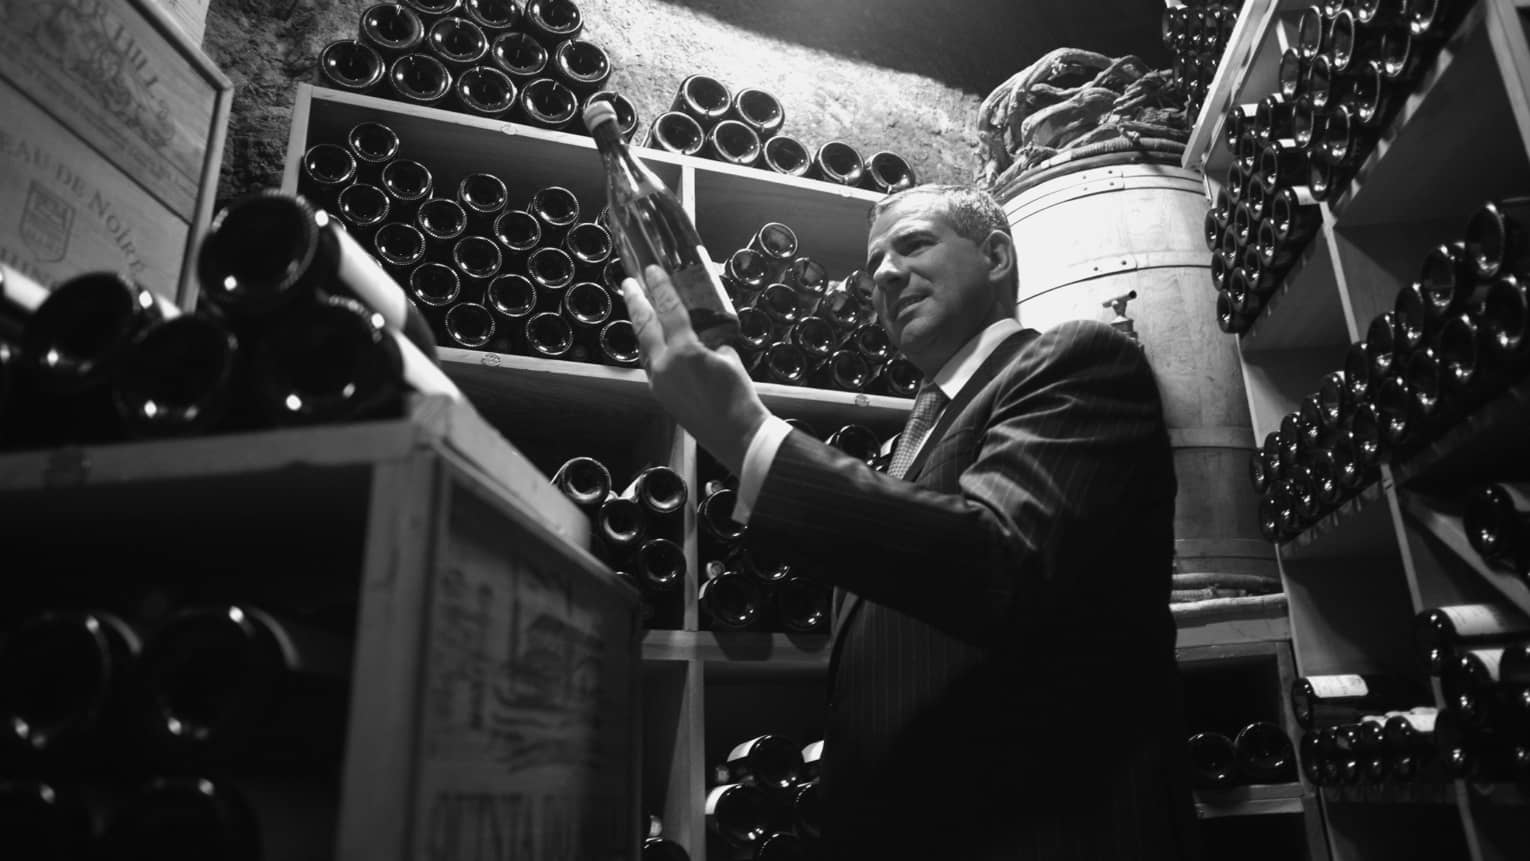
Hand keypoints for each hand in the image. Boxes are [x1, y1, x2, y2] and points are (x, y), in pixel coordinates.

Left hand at [620, 265, 770, 474]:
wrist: (735, 435)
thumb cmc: (739, 396)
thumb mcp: (729, 358)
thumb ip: (711, 341)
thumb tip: (702, 337)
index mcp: (685, 351)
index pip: (669, 310)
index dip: (660, 287)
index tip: (651, 269)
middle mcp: (664, 364)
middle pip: (644, 326)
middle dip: (635, 301)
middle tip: (628, 282)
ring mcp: (659, 381)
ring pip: (643, 346)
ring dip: (640, 325)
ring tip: (638, 308)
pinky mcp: (660, 394)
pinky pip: (650, 363)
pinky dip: (650, 347)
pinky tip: (653, 341)